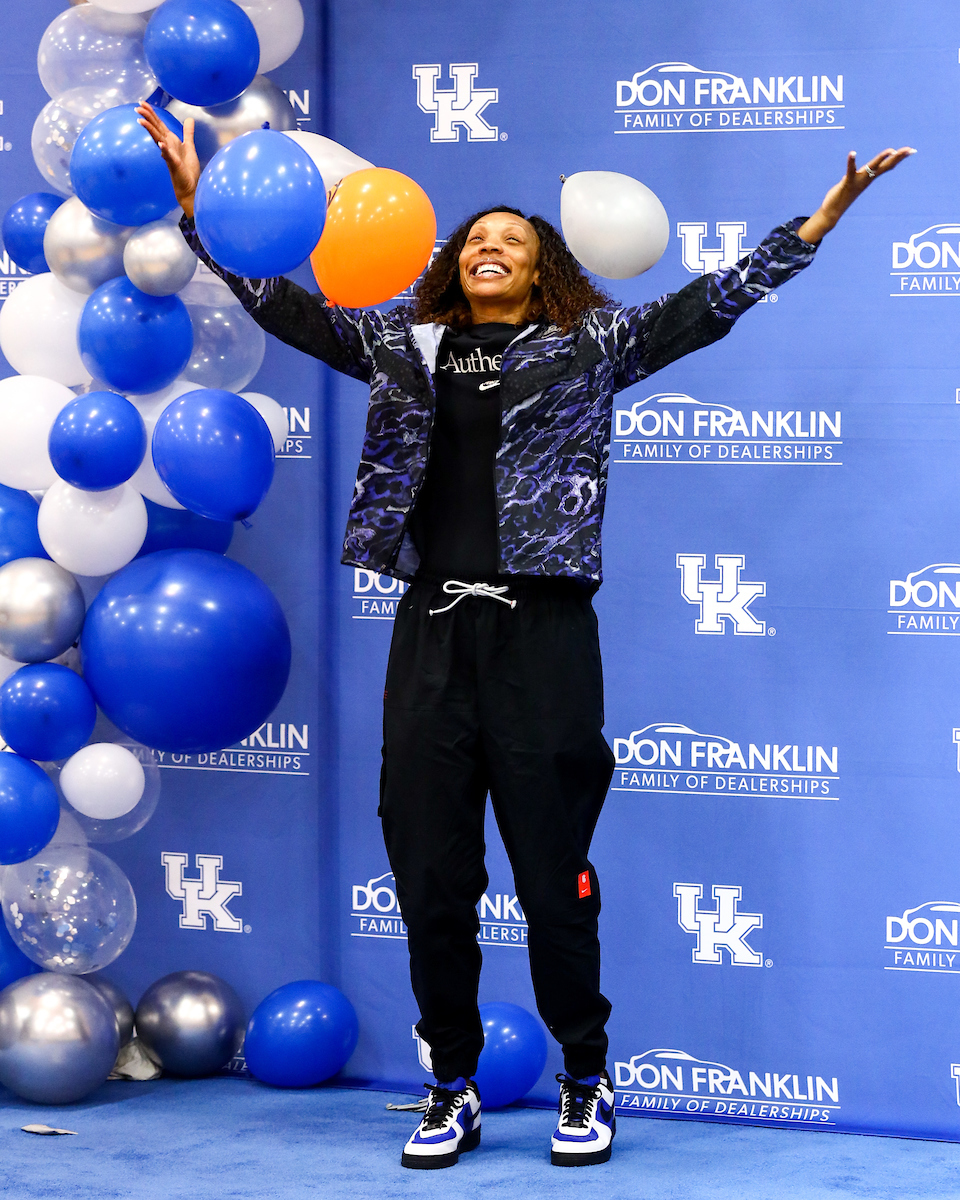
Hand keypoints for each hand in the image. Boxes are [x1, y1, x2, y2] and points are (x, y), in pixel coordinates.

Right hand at [136, 101, 200, 218]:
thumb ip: (188, 133)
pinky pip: (168, 156)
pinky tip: (161, 144)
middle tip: (138, 107)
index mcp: (171, 141)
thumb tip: (189, 119)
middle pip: (156, 129)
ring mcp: (169, 156)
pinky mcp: (174, 165)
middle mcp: (167, 147)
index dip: (152, 114)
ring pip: (158, 140)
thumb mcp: (189, 147)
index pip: (159, 125)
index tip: (143, 103)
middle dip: (148, 118)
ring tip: (141, 121)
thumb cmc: (188, 170)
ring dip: (150, 131)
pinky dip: (165, 150)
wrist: (190, 187)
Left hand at [797, 147, 915, 244]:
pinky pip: (850, 170)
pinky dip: (851, 161)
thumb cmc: (842, 195)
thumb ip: (860, 176)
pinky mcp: (848, 182)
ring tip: (891, 150)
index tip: (911, 150)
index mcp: (870, 177)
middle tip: (910, 149)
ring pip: (873, 167)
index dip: (899, 158)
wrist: (833, 211)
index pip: (887, 165)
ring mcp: (858, 180)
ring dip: (881, 158)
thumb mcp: (855, 182)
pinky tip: (852, 153)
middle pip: (885, 165)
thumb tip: (863, 170)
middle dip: (898, 157)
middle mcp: (867, 178)